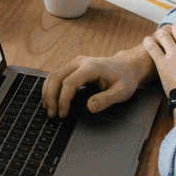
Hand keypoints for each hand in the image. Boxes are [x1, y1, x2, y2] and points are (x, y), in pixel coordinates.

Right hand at [40, 45, 156, 117]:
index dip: (63, 100)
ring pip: (53, 75)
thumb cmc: (125, 79)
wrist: (127, 66)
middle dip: (50, 96)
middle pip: (56, 77)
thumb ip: (106, 100)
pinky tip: (51, 99)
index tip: (63, 114)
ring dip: (48, 92)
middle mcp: (80, 62)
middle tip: (51, 114)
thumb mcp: (122, 92)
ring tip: (48, 108)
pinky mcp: (74, 66)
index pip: (69, 83)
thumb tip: (89, 107)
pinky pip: (57, 75)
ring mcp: (76, 62)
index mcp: (91, 67)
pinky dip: (51, 87)